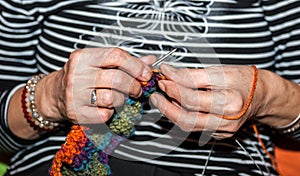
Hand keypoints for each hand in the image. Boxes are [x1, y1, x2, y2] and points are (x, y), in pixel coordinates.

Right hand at [36, 47, 154, 123]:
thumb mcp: (98, 63)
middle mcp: (77, 74)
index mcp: (83, 57)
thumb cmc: (80, 76)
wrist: (54, 94)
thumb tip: (149, 60)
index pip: (116, 56)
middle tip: (137, 89)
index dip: (135, 65)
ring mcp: (75, 95)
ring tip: (119, 98)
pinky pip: (104, 115)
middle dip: (134, 85)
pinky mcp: (76, 113)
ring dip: (122, 100)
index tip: (145, 73)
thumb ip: (125, 62)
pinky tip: (106, 107)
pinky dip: (110, 112)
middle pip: (117, 78)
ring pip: (112, 98)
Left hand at [150, 64, 298, 138]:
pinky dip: (182, 116)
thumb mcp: (218, 71)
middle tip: (155, 95)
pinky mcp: (219, 134)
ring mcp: (223, 130)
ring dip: (171, 112)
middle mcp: (227, 120)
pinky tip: (175, 105)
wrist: (261, 95)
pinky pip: (194, 127)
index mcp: (230, 101)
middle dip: (166, 107)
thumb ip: (191, 74)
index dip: (173, 89)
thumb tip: (169, 72)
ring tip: (161, 99)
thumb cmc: (243, 80)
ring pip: (188, 125)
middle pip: (187, 119)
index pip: (192, 99)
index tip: (163, 77)